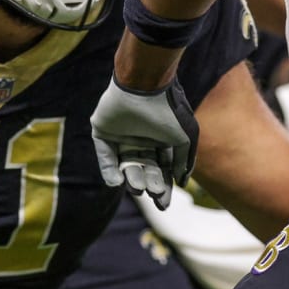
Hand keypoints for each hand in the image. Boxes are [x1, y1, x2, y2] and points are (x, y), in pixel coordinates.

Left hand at [91, 75, 198, 210]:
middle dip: (148, 184)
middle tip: (151, 193)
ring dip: (131, 179)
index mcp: (160, 139)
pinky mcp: (102, 131)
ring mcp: (121, 134)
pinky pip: (104, 155)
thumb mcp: (185, 137)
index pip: (161, 169)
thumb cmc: (168, 110)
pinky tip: (116, 182)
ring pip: (125, 164)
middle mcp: (141, 138)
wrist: (143, 85)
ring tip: (136, 187)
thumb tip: (181, 182)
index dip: (163, 187)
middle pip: (144, 169)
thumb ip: (184, 161)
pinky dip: (108, 170)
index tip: (163, 204)